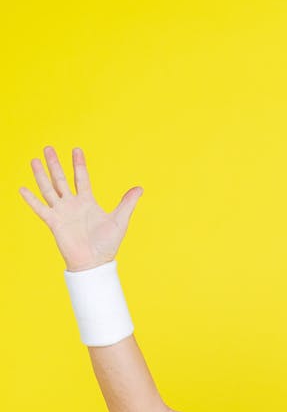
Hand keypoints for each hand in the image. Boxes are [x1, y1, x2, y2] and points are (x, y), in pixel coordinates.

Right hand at [19, 146, 142, 270]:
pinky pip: (40, 209)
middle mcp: (72, 205)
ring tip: (34, 160)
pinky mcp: (54, 222)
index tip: (76, 150)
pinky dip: (31, 199)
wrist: (94, 263)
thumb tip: (140, 188)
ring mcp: (62, 213)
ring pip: (49, 189)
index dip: (79, 164)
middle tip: (48, 148)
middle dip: (55, 164)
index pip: (81, 178)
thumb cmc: (107, 245)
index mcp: (87, 202)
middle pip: (61, 180)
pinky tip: (22, 188)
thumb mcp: (120, 220)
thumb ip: (127, 203)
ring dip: (41, 175)